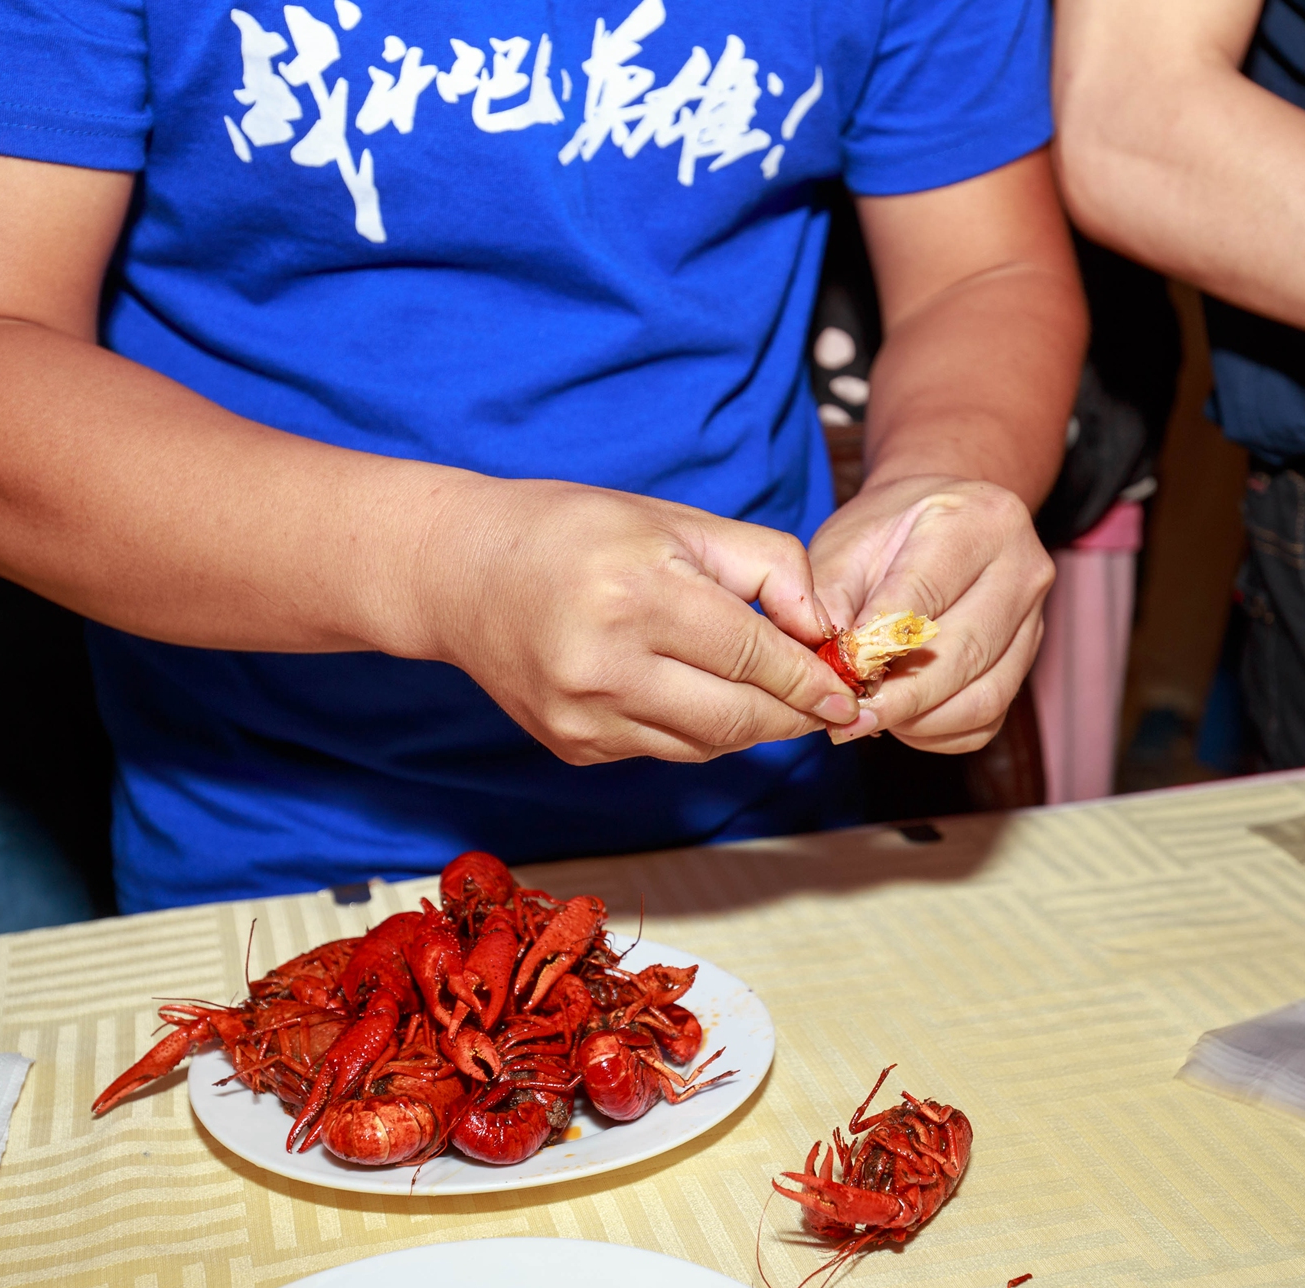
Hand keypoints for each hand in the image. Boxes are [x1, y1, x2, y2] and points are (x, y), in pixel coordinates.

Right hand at [415, 479, 861, 764]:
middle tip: (826, 701)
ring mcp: (584, 718)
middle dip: (794, 715)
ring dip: (749, 724)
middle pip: (737, 719)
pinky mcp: (572, 746)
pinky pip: (664, 750)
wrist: (460, 573)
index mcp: (636, 598)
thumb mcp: (676, 521)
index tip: (844, 689)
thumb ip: (765, 566)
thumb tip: (822, 627)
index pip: (751, 658)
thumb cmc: (574, 532)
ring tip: (766, 692)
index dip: (808, 679)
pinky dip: (697, 728)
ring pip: (706, 745)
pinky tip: (693, 691)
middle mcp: (605, 668)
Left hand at [808, 473, 1052, 752]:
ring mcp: (1034, 618)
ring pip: (985, 696)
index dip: (878, 646)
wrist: (941, 522)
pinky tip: (902, 720)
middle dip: (901, 697)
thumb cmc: (887, 532)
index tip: (839, 678)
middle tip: (850, 717)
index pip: (924, 596)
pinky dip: (940, 732)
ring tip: (871, 718)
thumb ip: (829, 599)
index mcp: (975, 521)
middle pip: (964, 653)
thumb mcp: (847, 543)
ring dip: (921, 721)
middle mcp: (1021, 567)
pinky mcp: (1028, 660)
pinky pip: (989, 718)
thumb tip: (828, 665)